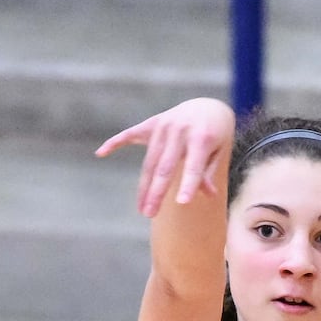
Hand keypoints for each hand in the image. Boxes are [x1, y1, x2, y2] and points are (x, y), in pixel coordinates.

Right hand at [95, 98, 234, 217]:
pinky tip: (101, 152)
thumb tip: (207, 195)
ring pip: (150, 161)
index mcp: (201, 137)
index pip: (193, 166)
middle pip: (165, 167)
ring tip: (142, 208)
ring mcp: (164, 126)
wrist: (207, 106)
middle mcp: (180, 130)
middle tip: (149, 214)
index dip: (188, 185)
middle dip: (156, 192)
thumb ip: (208, 172)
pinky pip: (130, 134)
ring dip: (144, 187)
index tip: (182, 203)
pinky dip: (115, 143)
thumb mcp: (219, 152)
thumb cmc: (215, 135)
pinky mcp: (152, 124)